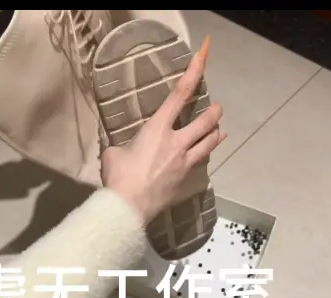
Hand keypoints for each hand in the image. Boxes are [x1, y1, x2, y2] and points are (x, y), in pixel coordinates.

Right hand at [101, 35, 225, 224]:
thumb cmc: (118, 177)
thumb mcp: (112, 153)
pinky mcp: (186, 180)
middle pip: (206, 121)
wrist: (128, 207)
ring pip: (210, 143)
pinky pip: (201, 163)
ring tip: (218, 130)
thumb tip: (118, 148)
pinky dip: (204, 155)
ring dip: (216, 133)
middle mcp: (177, 142)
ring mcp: (185, 163)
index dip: (194, 73)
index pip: (179, 95)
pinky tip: (203, 156)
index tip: (203, 57)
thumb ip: (120, 145)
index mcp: (157, 129)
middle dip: (214, 112)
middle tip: (216, 108)